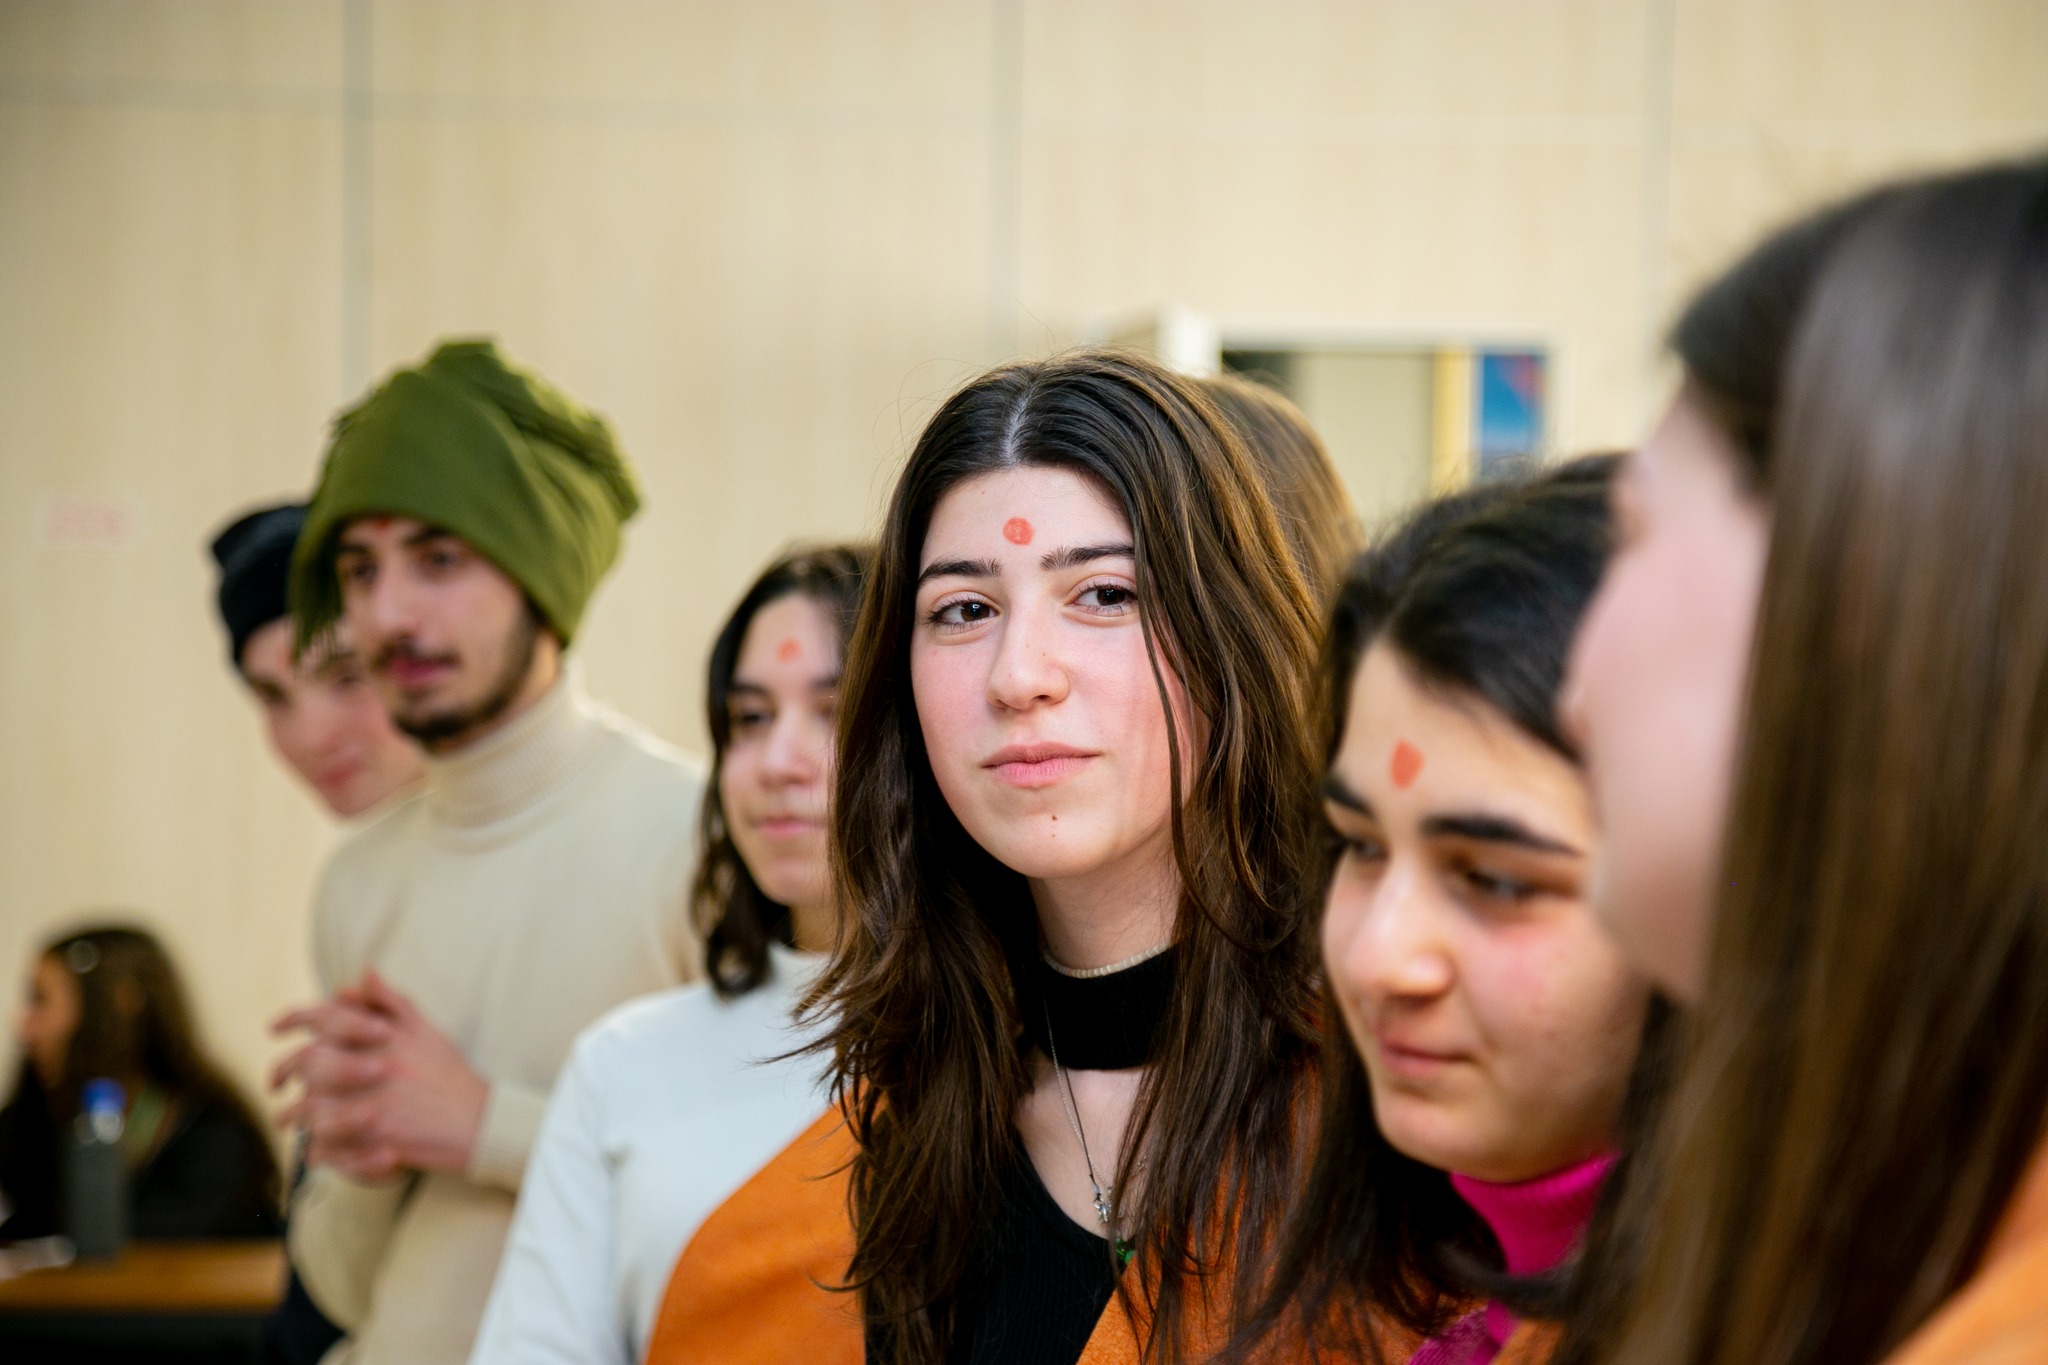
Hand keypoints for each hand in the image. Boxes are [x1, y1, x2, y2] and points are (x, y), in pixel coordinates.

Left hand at [271, 972, 489, 1179]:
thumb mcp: (426, 1031)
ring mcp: (378, 1103)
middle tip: (275, 1084)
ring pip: (310, 1107)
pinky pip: (329, 1146)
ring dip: (291, 1115)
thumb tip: (361, 976)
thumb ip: (391, 1003)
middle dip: (282, 1071)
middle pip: (309, 1062)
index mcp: (386, 1038)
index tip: (274, 1027)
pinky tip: (313, 1146)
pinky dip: (315, 1148)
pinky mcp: (380, 1139)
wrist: (482, 1121)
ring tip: (287, 1119)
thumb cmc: (450, 1076)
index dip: (295, 1017)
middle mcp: (378, 1066)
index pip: (329, 1017)